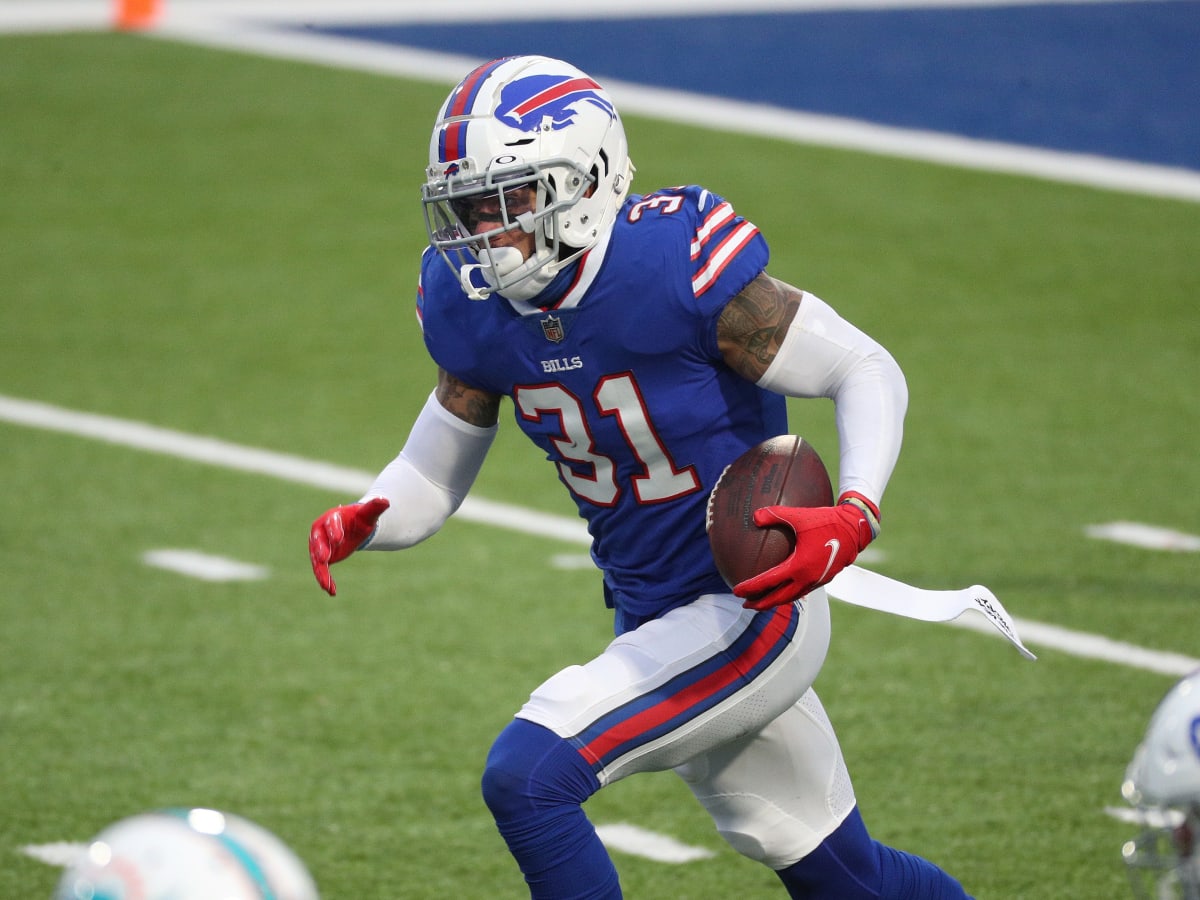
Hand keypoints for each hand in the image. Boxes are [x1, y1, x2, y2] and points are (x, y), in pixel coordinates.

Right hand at [308, 497, 389, 595]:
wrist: (354, 527)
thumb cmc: (360, 518)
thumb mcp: (367, 514)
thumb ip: (374, 507)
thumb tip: (386, 500)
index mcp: (332, 517)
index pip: (331, 523)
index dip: (334, 530)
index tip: (339, 539)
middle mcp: (321, 531)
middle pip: (318, 541)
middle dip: (320, 550)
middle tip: (323, 559)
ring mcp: (319, 546)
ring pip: (317, 560)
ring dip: (321, 572)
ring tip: (326, 585)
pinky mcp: (322, 558)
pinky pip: (322, 570)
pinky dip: (326, 580)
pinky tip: (332, 592)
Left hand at [734, 493, 878, 609]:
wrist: (856, 528)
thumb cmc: (827, 520)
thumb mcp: (800, 515)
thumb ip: (775, 514)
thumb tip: (754, 516)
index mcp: (799, 566)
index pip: (769, 582)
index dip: (751, 588)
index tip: (736, 591)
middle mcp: (808, 578)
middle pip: (779, 598)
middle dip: (760, 603)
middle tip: (744, 604)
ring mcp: (817, 581)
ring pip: (792, 597)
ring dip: (775, 601)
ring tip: (761, 602)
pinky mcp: (824, 578)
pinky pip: (802, 591)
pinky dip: (789, 595)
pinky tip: (784, 589)